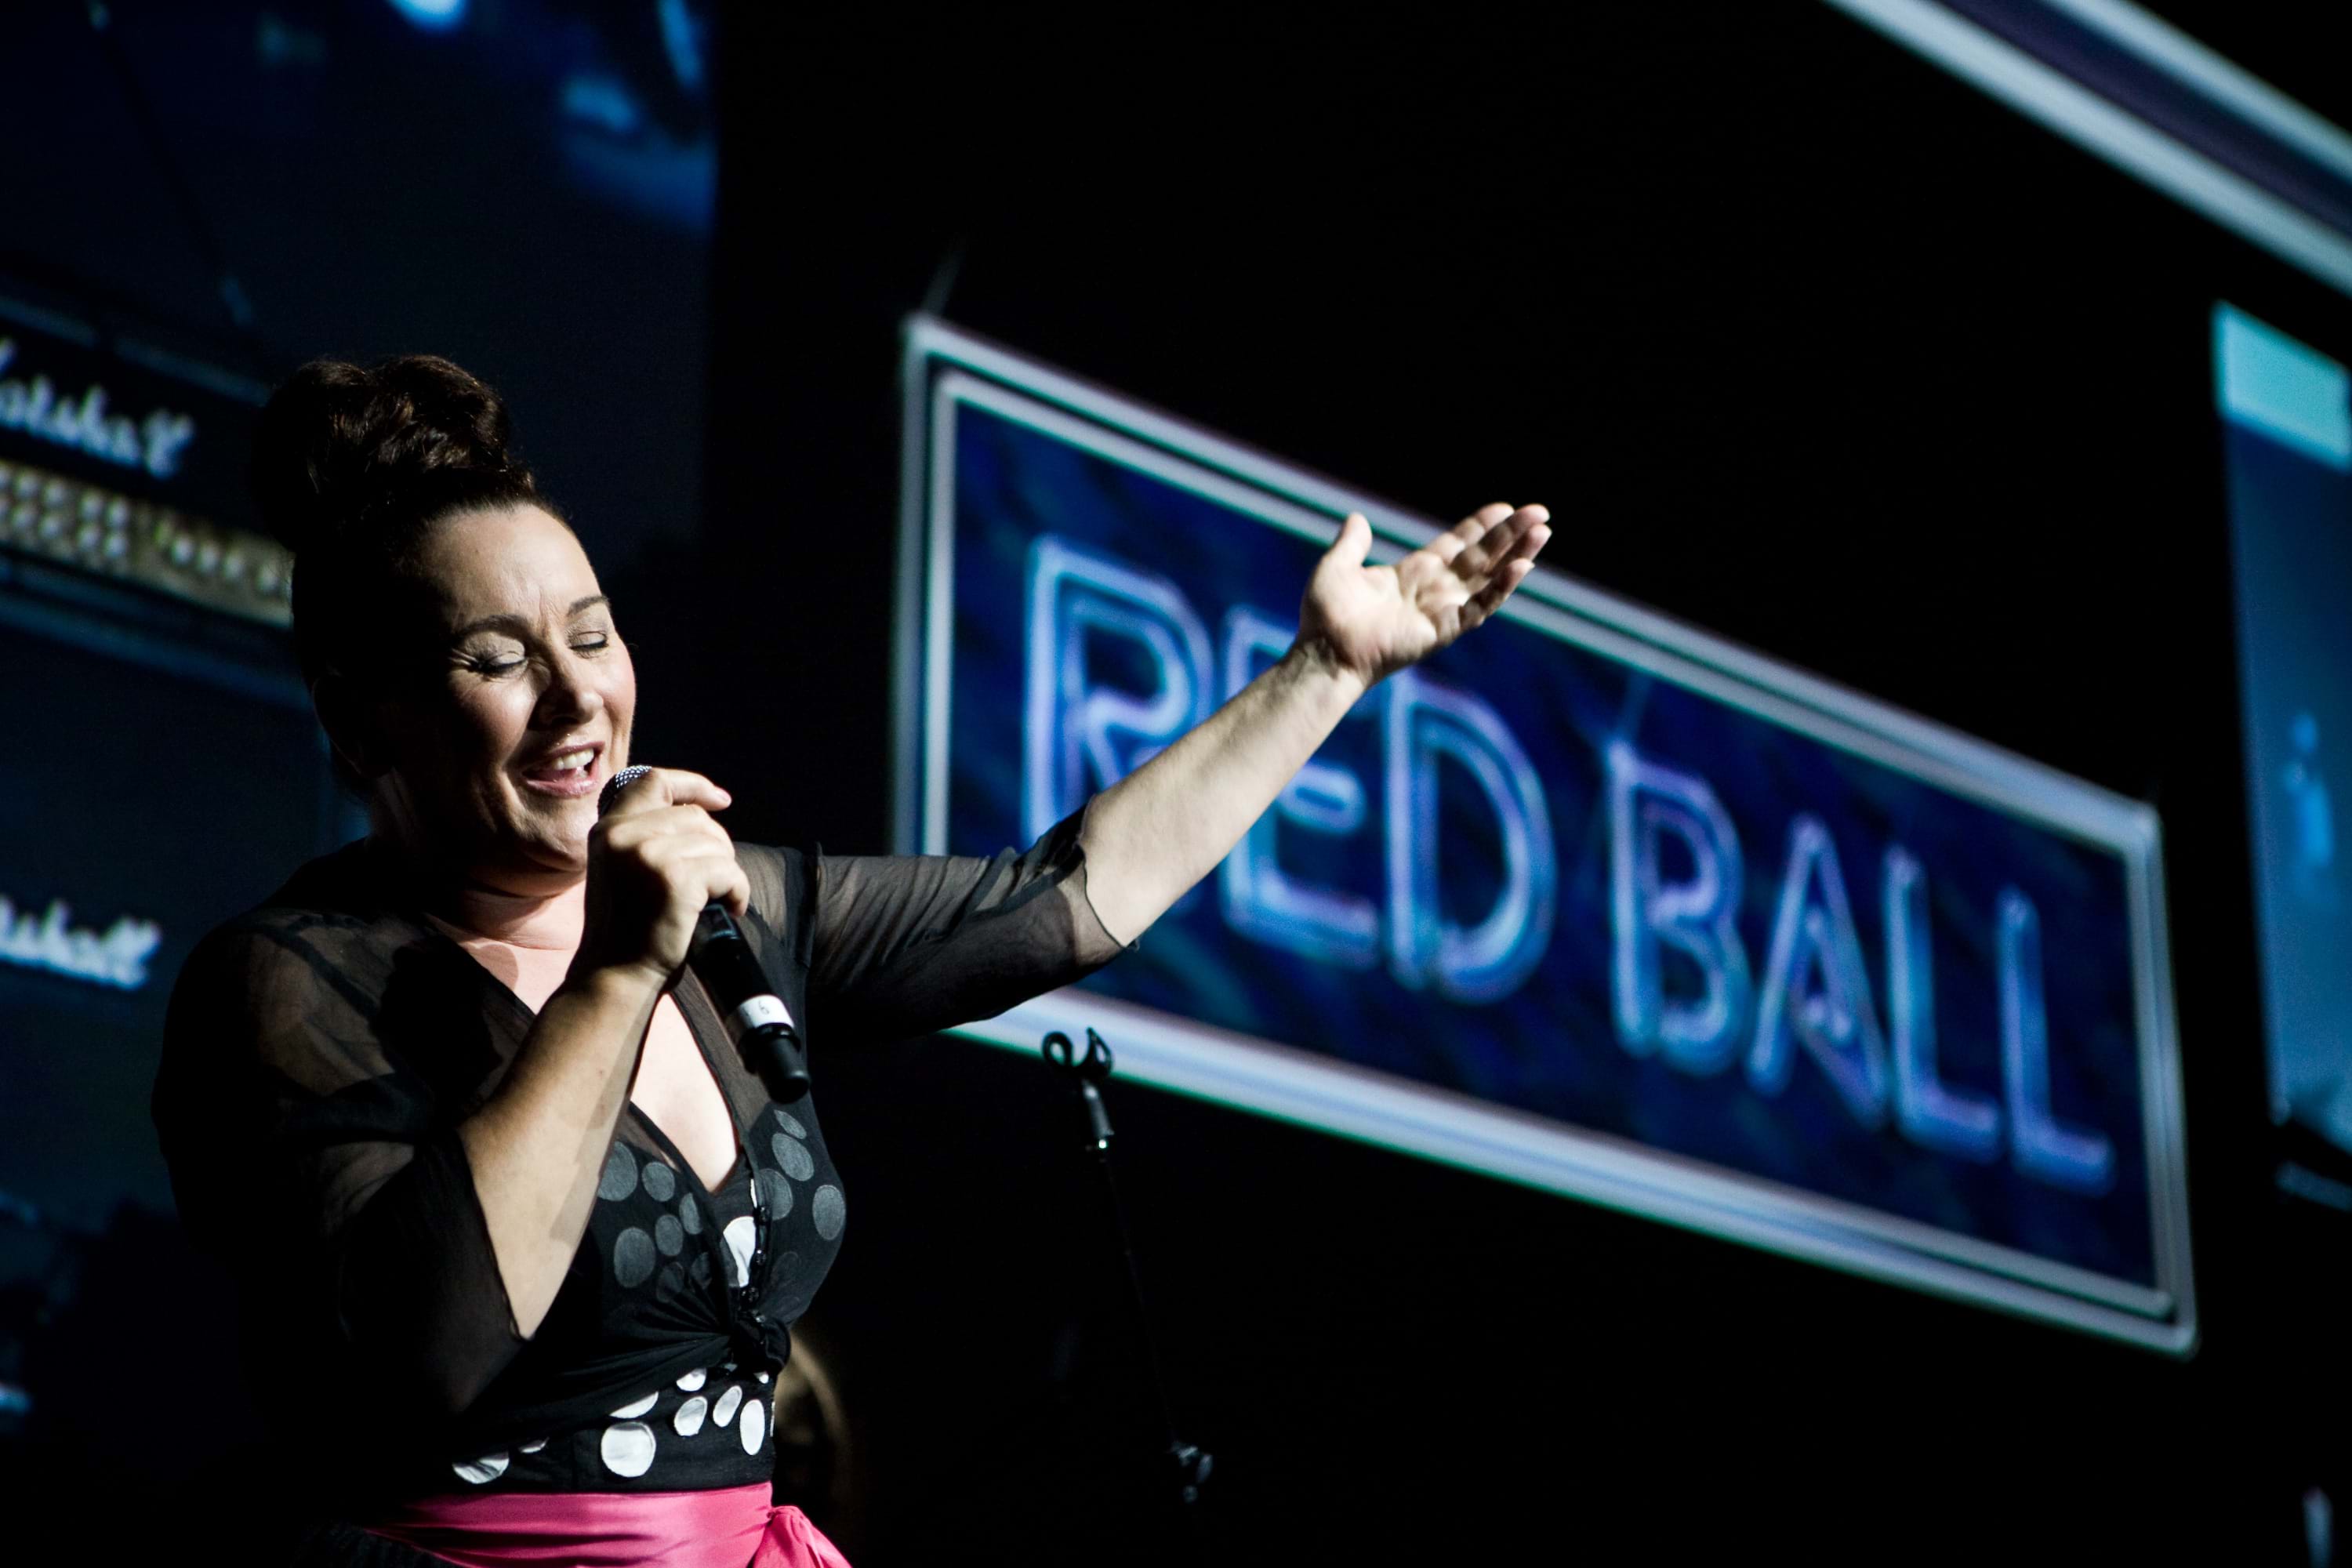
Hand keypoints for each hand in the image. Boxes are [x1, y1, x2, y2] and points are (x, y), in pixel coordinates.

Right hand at [574, 767, 749, 988]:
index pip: (653, 781)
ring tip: (711, 902)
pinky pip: (730, 872)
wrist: (616, 976)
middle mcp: (623, 834)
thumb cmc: (627, 930)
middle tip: (712, 883)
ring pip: (716, 844)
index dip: (692, 784)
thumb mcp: (623, 869)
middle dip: (716, 847)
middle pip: (695, 817)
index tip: (720, 799)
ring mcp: (648, 853)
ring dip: (725, 874)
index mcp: (608, 829)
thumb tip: (702, 812)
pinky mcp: (676, 877)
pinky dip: (737, 892)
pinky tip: (726, 911)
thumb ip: (646, 837)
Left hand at [1295, 503, 1550, 686]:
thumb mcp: (1337, 566)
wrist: (1324, 651)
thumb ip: (1352, 542)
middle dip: (1511, 535)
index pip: (1457, 544)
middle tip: (1540, 512)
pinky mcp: (1444, 629)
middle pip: (1482, 557)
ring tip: (1542, 532)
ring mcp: (1442, 610)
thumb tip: (1357, 517)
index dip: (1481, 526)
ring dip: (1517, 556)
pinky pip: (1480, 607)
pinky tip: (1521, 567)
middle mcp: (1433, 590)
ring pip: (1490, 579)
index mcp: (1413, 572)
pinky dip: (1501, 588)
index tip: (1505, 507)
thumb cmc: (1326, 615)